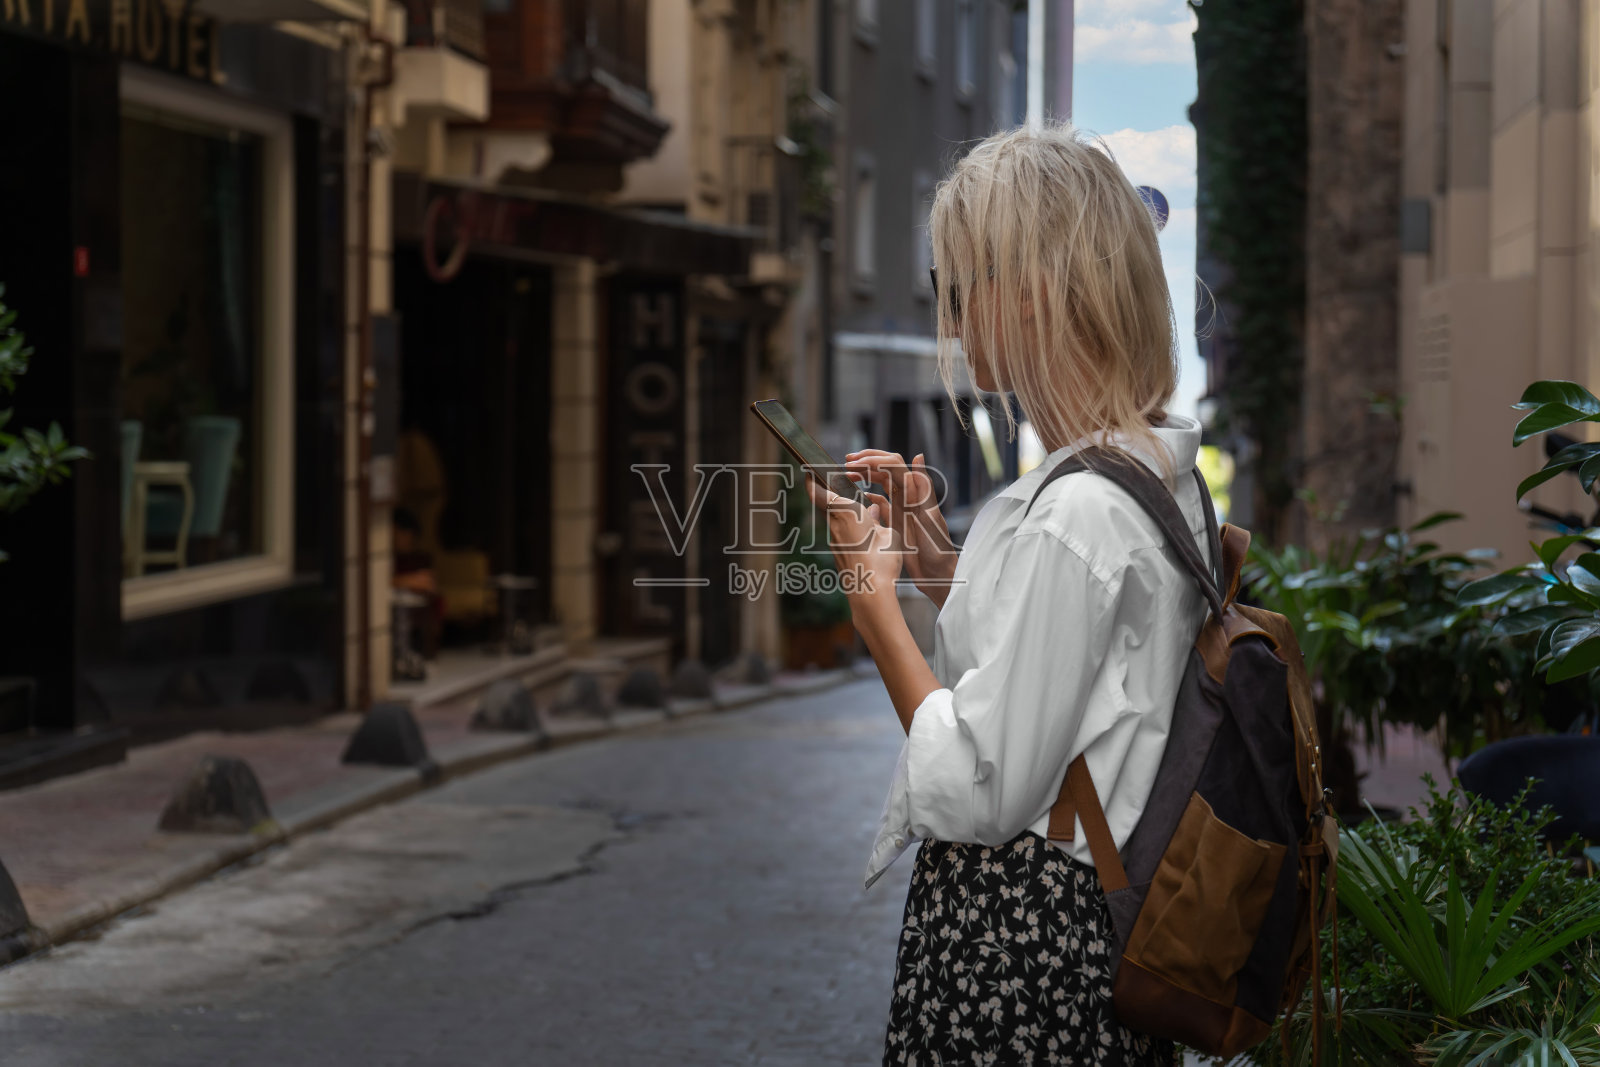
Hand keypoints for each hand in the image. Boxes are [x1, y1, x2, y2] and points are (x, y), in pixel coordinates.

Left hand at [805, 474, 901, 606]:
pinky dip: (849, 531)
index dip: (811, 480)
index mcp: (846, 513)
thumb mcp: (889, 533)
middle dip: (830, 495)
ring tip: (860, 515)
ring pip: (835, 522)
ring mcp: (834, 542)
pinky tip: (863, 536)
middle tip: (840, 487)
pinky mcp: (837, 556)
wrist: (871, 591)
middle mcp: (835, 526)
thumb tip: (874, 512)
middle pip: (826, 505)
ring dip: (843, 515)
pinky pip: (840, 536)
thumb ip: (880, 520)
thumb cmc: (883, 559)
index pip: (819, 492)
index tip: (809, 472)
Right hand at [844, 450, 958, 608]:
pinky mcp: (896, 522)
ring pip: (880, 485)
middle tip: (847, 462)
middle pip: (885, 470)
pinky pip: (880, 505)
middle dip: (867, 462)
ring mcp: (901, 509)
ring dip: (865, 477)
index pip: (893, 465)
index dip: (874, 459)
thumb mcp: (930, 518)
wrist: (938, 575)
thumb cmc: (938, 548)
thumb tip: (919, 456)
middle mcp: (908, 497)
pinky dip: (868, 499)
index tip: (855, 462)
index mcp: (915, 493)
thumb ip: (923, 488)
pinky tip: (858, 499)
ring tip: (848, 475)